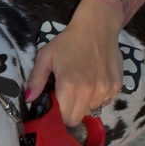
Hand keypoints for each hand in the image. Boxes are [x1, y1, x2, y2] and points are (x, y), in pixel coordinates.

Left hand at [26, 0, 122, 125]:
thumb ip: (36, 79)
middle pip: (77, 118)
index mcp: (68, 85)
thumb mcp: (46, 56)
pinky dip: (99, 97)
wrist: (97, 27)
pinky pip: (105, 102)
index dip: (58, 114)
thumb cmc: (69, 41)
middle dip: (70, 112)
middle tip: (68, 97)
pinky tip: (95, 81)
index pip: (63, 117)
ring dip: (85, 103)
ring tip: (83, 85)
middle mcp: (88, 90)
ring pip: (92, 110)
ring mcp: (104, 89)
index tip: (57, 105)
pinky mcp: (116, 86)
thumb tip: (28, 98)